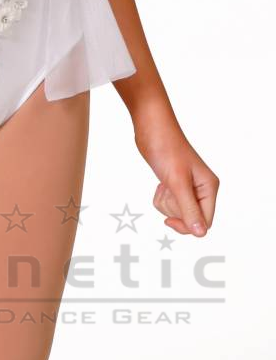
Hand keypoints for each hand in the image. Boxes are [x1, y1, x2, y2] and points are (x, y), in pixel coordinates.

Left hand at [134, 119, 218, 236]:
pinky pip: (169, 203)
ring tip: (164, 183)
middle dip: (174, 209)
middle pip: (190, 219)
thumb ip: (189, 209)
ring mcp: (189, 186)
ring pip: (178, 211)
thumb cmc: (166, 148)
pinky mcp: (176, 183)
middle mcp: (202, 188)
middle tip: (168, 189)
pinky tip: (160, 182)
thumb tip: (201, 233)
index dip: (186, 225)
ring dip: (166, 203)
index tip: (168, 220)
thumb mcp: (177, 182)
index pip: (204, 222)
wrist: (150, 127)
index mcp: (210, 187)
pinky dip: (161, 197)